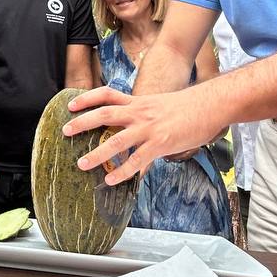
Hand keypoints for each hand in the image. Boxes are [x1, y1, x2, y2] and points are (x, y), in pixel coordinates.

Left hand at [62, 86, 217, 185]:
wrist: (211, 104)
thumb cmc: (188, 107)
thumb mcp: (159, 105)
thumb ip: (143, 115)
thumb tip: (133, 129)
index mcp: (138, 102)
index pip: (107, 95)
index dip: (87, 99)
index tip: (71, 105)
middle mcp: (140, 113)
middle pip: (104, 115)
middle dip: (82, 123)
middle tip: (65, 131)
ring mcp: (149, 128)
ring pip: (116, 141)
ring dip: (97, 154)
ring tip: (81, 164)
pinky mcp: (160, 144)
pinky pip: (137, 160)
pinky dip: (122, 171)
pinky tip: (111, 181)